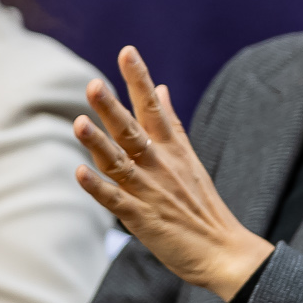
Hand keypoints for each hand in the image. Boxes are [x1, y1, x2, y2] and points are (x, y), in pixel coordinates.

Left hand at [76, 47, 271, 302]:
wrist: (224, 250)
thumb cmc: (201, 206)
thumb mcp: (189, 158)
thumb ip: (170, 124)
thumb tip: (160, 90)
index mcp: (174, 150)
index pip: (154, 108)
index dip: (140, 80)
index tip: (127, 52)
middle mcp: (162, 166)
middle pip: (134, 131)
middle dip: (113, 108)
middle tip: (93, 84)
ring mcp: (152, 191)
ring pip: (121, 163)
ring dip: (99, 144)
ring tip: (78, 123)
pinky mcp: (144, 219)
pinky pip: (117, 200)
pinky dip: (99, 188)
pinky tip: (81, 173)